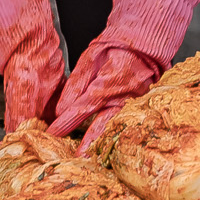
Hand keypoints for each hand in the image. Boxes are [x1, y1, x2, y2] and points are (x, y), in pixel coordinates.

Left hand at [47, 0, 199, 143]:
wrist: (145, 39)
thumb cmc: (117, 45)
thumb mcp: (90, 58)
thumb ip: (77, 83)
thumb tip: (63, 108)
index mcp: (111, 80)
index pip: (84, 105)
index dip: (67, 121)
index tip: (54, 132)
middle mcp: (126, 94)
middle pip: (103, 124)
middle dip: (88, 144)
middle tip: (76, 160)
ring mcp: (137, 100)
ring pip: (117, 125)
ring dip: (103, 142)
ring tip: (90, 157)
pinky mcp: (143, 103)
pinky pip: (127, 120)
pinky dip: (116, 133)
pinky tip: (108, 144)